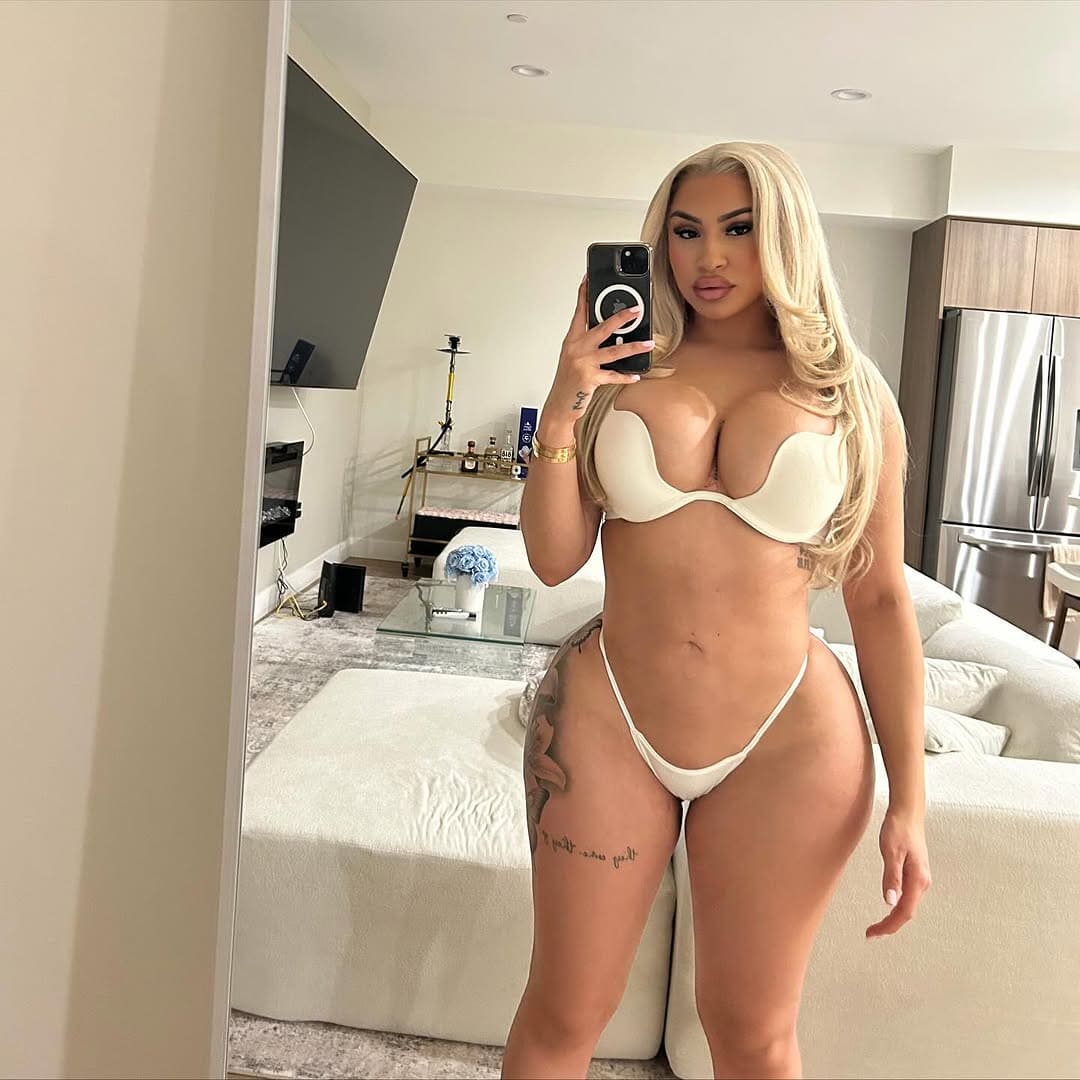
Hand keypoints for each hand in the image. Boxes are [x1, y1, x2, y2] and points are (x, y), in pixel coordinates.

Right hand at [546, 274, 653, 420]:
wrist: (560, 405)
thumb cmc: (569, 382)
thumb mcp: (574, 358)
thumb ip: (588, 344)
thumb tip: (610, 333)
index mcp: (572, 341)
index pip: (579, 313)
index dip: (584, 294)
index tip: (588, 279)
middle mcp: (576, 349)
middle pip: (601, 328)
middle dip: (621, 317)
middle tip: (637, 309)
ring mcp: (583, 364)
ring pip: (613, 352)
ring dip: (633, 347)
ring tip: (648, 343)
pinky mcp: (589, 379)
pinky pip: (612, 376)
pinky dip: (625, 376)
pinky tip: (635, 375)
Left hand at [865, 807, 930, 937]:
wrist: (908, 812)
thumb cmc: (899, 828)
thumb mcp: (891, 852)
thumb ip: (892, 877)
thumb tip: (890, 902)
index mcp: (918, 880)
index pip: (904, 912)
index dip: (889, 926)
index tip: (872, 934)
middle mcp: (922, 882)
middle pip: (907, 912)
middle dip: (890, 926)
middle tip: (870, 934)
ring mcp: (920, 878)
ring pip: (908, 905)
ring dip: (894, 918)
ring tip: (877, 926)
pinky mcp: (915, 873)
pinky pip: (908, 896)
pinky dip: (897, 906)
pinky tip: (889, 907)